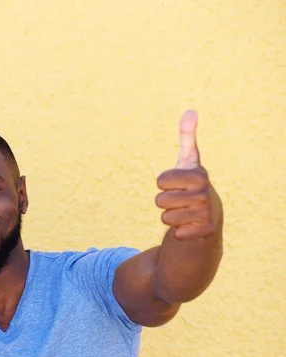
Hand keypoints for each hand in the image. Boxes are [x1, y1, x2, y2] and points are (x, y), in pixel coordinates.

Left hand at [155, 110, 216, 239]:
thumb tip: (190, 111)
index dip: (164, 183)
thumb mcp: (189, 161)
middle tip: (179, 199)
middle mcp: (204, 195)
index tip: (177, 183)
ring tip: (184, 211)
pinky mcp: (203, 232)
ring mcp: (205, 214)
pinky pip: (175, 233)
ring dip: (170, 216)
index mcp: (199, 175)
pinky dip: (178, 231)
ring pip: (165, 217)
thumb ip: (187, 137)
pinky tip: (189, 225)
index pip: (160, 181)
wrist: (209, 215)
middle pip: (159, 200)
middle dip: (165, 201)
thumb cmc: (192, 184)